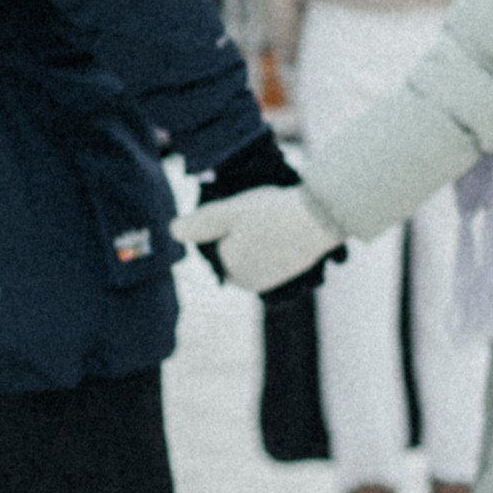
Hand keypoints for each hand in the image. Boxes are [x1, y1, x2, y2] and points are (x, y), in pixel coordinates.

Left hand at [174, 184, 342, 294]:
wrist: (320, 217)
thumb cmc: (269, 214)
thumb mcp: (227, 214)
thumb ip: (198, 225)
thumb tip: (172, 232)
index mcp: (233, 272)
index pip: (216, 250)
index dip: (221, 228)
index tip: (233, 210)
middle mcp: (253, 283)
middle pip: (236, 253)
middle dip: (239, 235)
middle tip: (252, 209)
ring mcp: (276, 278)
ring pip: (256, 252)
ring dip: (258, 237)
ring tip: (269, 213)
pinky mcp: (296, 270)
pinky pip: (276, 254)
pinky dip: (276, 240)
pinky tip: (283, 222)